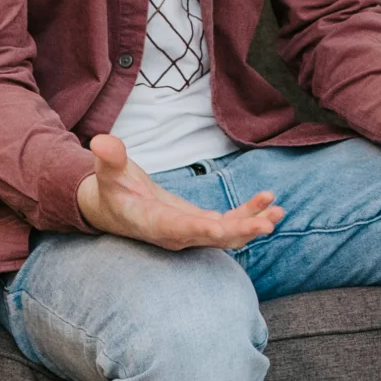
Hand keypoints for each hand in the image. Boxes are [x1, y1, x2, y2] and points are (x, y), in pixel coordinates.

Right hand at [75, 135, 282, 250]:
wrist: (114, 207)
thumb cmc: (110, 189)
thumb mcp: (107, 172)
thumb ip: (109, 159)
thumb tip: (101, 142)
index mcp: (153, 223)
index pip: (179, 230)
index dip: (201, 231)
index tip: (223, 229)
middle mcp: (175, 235)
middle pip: (212, 239)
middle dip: (240, 232)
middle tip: (267, 224)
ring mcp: (191, 233)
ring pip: (227, 235)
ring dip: (253, 224)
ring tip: (278, 212)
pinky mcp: (201, 225)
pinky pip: (229, 224)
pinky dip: (249, 214)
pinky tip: (269, 202)